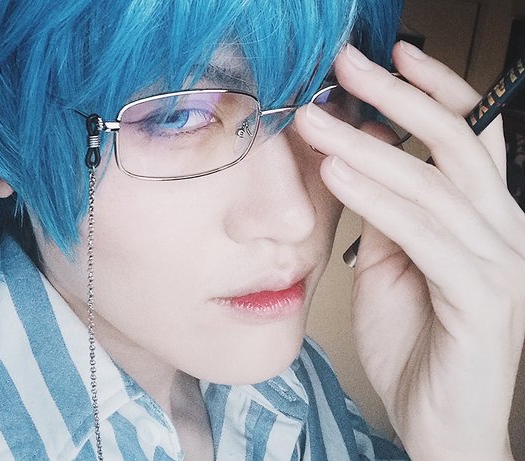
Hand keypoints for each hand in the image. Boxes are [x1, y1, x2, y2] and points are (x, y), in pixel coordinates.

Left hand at [295, 42, 524, 459]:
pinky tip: (335, 175)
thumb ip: (388, 217)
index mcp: (486, 219)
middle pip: (455, 145)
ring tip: (317, 121)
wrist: (438, 420)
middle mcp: (505, 231)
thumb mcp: (394, 266)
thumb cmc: (416, 343)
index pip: (470, 137)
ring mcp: (500, 262)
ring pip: (432, 185)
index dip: (434, 90)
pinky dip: (376, 200)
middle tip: (345, 67)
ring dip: (367, 147)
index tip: (392, 56)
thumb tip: (360, 167)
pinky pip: (423, 235)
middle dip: (397, 99)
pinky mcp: (482, 297)